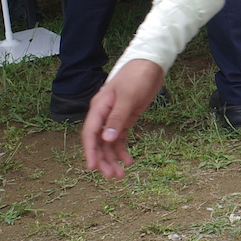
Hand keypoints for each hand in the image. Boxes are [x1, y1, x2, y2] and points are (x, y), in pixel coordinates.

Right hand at [80, 59, 163, 179]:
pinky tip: (128, 161)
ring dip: (113, 158)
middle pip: (99, 142)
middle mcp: (103, 115)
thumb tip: (107, 139)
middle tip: (112, 176)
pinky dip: (122, 150)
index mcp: (99, 108)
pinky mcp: (125, 119)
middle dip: (103, 159)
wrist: (150, 64)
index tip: (93, 167)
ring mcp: (114, 118)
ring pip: (109, 143)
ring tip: (120, 174)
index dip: (90, 151)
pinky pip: (120, 138)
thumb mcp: (128, 97)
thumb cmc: (136, 77)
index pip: (90, 133)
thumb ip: (117, 118)